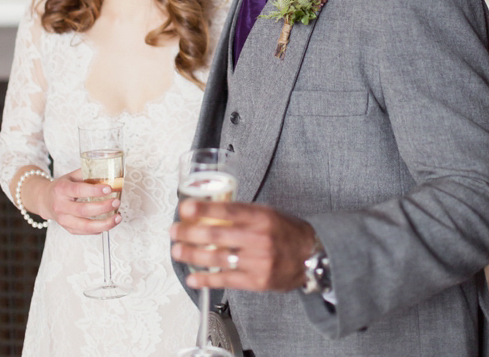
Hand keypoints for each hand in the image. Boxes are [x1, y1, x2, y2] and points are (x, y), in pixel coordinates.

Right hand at [33, 169, 120, 234]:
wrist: (45, 200)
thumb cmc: (63, 186)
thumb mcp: (73, 176)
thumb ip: (89, 173)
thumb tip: (111, 173)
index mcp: (62, 189)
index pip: (78, 190)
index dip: (94, 190)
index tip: (109, 189)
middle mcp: (60, 206)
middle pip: (83, 210)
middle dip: (102, 207)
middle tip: (117, 202)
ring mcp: (63, 220)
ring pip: (84, 226)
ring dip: (104, 223)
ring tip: (118, 217)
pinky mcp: (68, 229)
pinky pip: (85, 232)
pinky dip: (99, 229)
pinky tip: (110, 223)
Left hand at [170, 200, 314, 291]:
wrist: (314, 256)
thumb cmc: (289, 233)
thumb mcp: (271, 214)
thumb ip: (245, 214)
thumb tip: (212, 211)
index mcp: (264, 217)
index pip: (229, 211)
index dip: (205, 209)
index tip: (185, 208)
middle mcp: (260, 238)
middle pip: (217, 236)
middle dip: (190, 233)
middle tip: (175, 230)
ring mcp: (257, 261)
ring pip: (217, 258)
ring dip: (192, 254)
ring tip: (177, 250)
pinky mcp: (256, 281)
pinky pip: (226, 280)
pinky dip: (206, 279)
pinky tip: (192, 276)